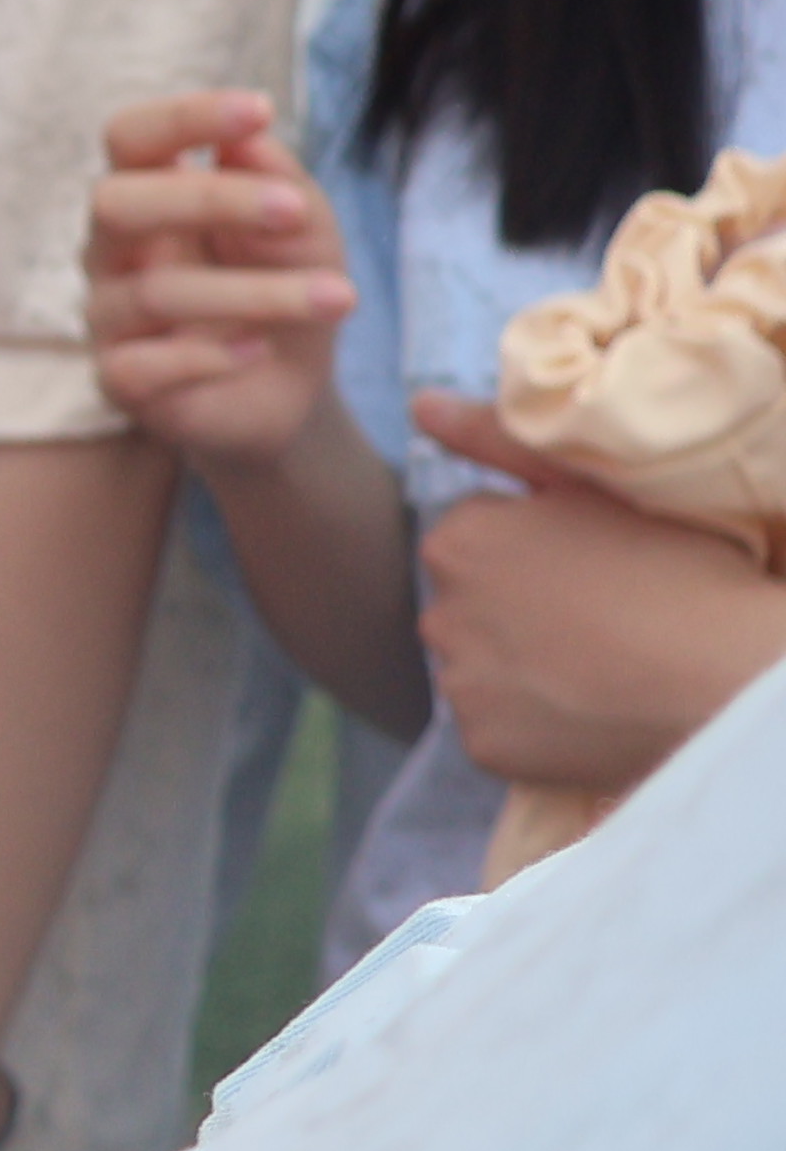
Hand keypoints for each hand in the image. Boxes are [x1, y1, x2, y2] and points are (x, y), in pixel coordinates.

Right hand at [82, 91, 357, 468]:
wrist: (289, 388)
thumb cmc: (285, 284)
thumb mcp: (304, 228)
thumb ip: (278, 180)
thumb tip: (249, 140)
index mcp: (148, 192)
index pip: (131, 137)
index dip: (182, 117)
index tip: (258, 110)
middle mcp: (113, 248)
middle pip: (116, 203)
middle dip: (209, 200)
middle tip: (294, 211)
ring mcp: (109, 314)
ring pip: (155, 292)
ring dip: (256, 293)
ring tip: (337, 297)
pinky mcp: (118, 379)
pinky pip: (140, 366)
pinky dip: (208, 357)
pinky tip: (259, 350)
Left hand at [412, 418, 785, 793]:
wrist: (731, 677)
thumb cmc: (681, 571)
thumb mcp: (593, 485)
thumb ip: (496, 440)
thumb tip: (419, 405)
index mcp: (459, 539)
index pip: (475, 542)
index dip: (536, 555)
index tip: (591, 570)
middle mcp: (439, 608)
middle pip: (469, 606)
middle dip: (515, 612)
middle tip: (600, 623)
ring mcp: (457, 682)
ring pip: (479, 670)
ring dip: (519, 670)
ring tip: (600, 670)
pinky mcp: (482, 745)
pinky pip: (497, 731)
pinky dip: (532, 728)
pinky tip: (590, 715)